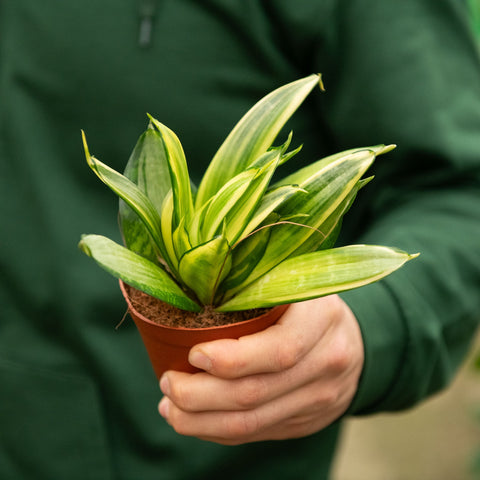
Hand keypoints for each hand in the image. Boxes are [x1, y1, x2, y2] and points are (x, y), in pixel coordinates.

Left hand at [158, 295, 363, 444]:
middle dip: (200, 396)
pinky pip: (257, 433)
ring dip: (201, 422)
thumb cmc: (310, 305)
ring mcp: (318, 399)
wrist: (359, 343)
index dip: (230, 359)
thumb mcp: (295, 281)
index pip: (278, 351)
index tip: (193, 354)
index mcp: (322, 319)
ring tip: (170, 408)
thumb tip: (190, 284)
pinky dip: (218, 431)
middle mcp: (326, 364)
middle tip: (168, 383)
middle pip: (256, 394)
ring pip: (252, 424)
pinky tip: (195, 421)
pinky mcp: (306, 422)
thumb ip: (257, 285)